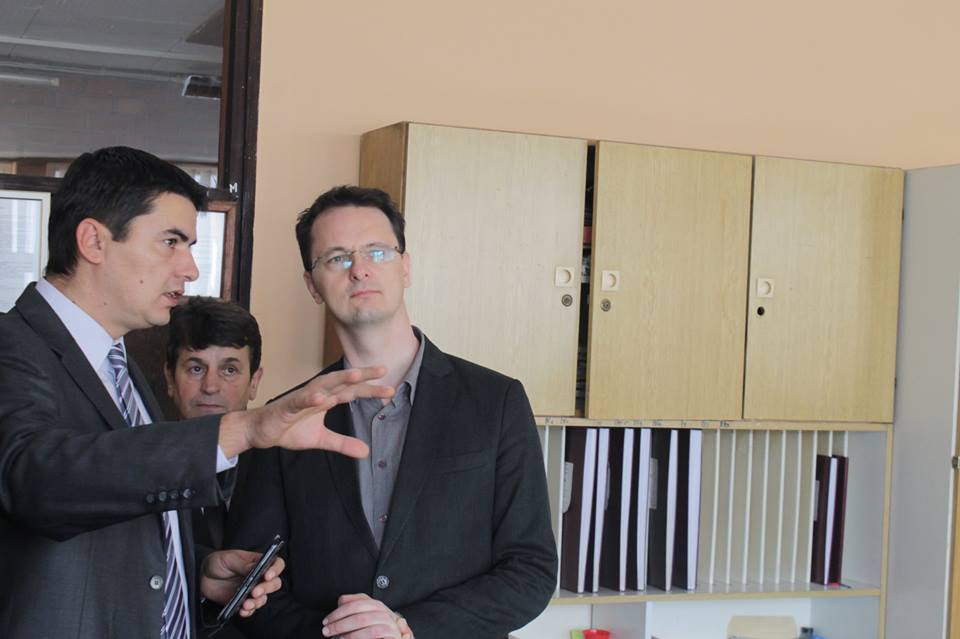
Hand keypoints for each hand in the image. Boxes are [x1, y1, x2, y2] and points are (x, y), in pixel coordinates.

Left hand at [200, 549, 284, 617]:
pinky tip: (242, 610)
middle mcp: (258, 577)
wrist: (202, 576)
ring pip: (263, 598)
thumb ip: (243, 563)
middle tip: (255, 591)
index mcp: (258, 562)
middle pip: (274, 583)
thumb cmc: (218, 562)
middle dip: (267, 589)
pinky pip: (251, 609)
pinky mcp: (242, 602)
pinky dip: (248, 611)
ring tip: (246, 604)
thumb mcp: (229, 558)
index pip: (276, 564)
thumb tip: (257, 567)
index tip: (268, 575)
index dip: (276, 570)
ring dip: (257, 602)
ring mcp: (251, 590)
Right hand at [219, 367, 393, 457]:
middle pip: (343, 382)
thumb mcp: (321, 439)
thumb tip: (366, 452)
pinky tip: (321, 398)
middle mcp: (317, 394)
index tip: (391, 389)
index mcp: (326, 399)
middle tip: (382, 369)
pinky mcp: (288, 407)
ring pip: (323, 385)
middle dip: (362, 375)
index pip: (352, 392)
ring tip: (356, 374)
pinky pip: (300, 401)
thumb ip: (343, 443)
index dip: (370, 390)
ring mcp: (302, 398)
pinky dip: (311, 398)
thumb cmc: (289, 428)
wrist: (259, 431)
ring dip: (339, 379)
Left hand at [322, 593, 412, 638]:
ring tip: (338, 638)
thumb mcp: (364, 618)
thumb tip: (340, 603)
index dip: (337, 612)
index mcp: (374, 604)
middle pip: (357, 611)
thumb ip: (353, 608)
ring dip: (347, 631)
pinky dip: (358, 637)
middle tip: (326, 631)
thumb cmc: (373, 631)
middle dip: (339, 623)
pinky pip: (374, 633)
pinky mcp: (393, 634)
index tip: (326, 622)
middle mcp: (382, 610)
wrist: (390, 638)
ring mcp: (389, 622)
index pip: (353, 602)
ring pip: (363, 620)